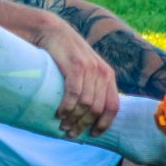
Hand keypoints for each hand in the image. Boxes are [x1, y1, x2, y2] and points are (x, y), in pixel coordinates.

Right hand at [33, 19, 118, 138]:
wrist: (52, 31)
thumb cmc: (66, 54)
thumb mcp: (85, 69)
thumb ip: (91, 86)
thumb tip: (88, 114)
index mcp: (108, 75)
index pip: (113, 107)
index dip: (104, 124)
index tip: (92, 135)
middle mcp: (103, 72)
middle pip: (98, 109)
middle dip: (84, 124)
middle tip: (70, 133)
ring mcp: (90, 68)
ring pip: (86, 104)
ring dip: (73, 118)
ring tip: (62, 125)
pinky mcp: (76, 66)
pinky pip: (74, 94)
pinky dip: (67, 107)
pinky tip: (59, 113)